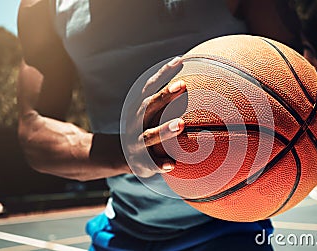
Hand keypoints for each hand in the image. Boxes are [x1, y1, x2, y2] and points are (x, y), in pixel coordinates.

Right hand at [125, 57, 186, 177]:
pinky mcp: (140, 161)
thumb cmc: (146, 128)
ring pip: (149, 135)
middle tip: (182, 85)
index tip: (180, 60)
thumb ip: (167, 101)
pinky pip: (150, 163)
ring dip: (164, 129)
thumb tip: (196, 82)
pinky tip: (172, 165)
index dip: (163, 73)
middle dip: (164, 95)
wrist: (120, 156)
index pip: (150, 87)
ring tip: (182, 124)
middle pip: (148, 106)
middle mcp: (135, 122)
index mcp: (139, 108)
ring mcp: (136, 142)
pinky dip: (159, 163)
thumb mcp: (151, 114)